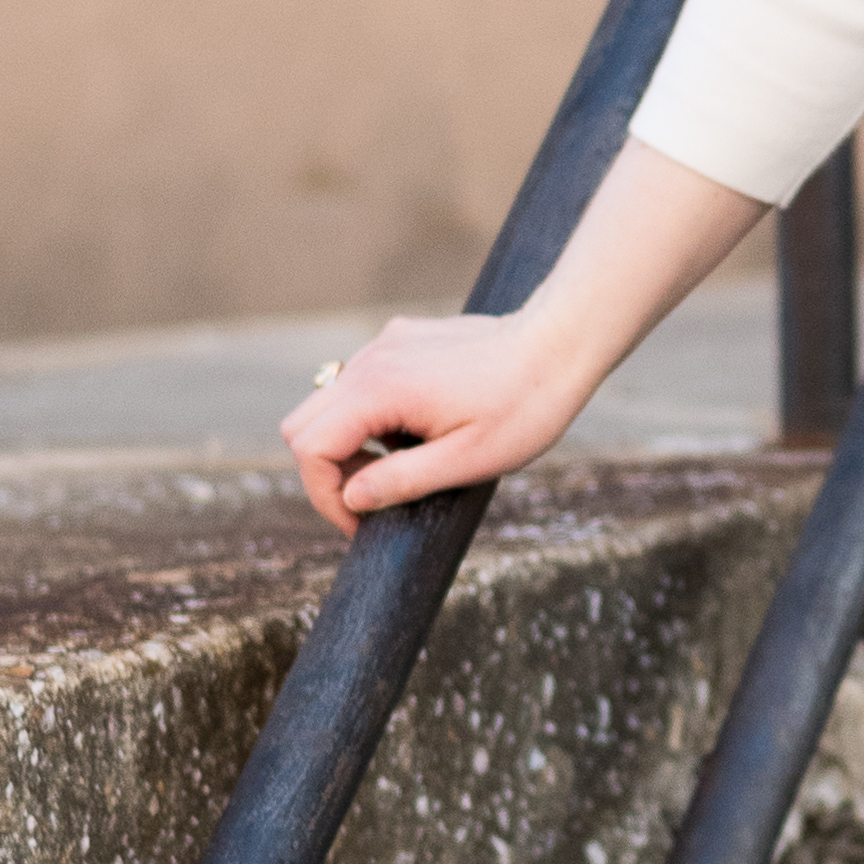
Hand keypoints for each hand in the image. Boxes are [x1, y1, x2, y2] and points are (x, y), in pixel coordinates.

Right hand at [274, 138, 763, 535]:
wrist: (561, 343)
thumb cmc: (524, 407)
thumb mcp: (466, 462)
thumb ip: (400, 481)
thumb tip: (350, 499)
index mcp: (379, 389)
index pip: (310, 449)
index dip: (325, 495)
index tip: (361, 523)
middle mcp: (371, 360)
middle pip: (303, 424)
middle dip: (328, 472)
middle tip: (377, 499)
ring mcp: (383, 345)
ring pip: (328, 405)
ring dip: (349, 445)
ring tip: (404, 466)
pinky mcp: (400, 340)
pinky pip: (360, 384)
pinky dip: (370, 418)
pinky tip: (421, 429)